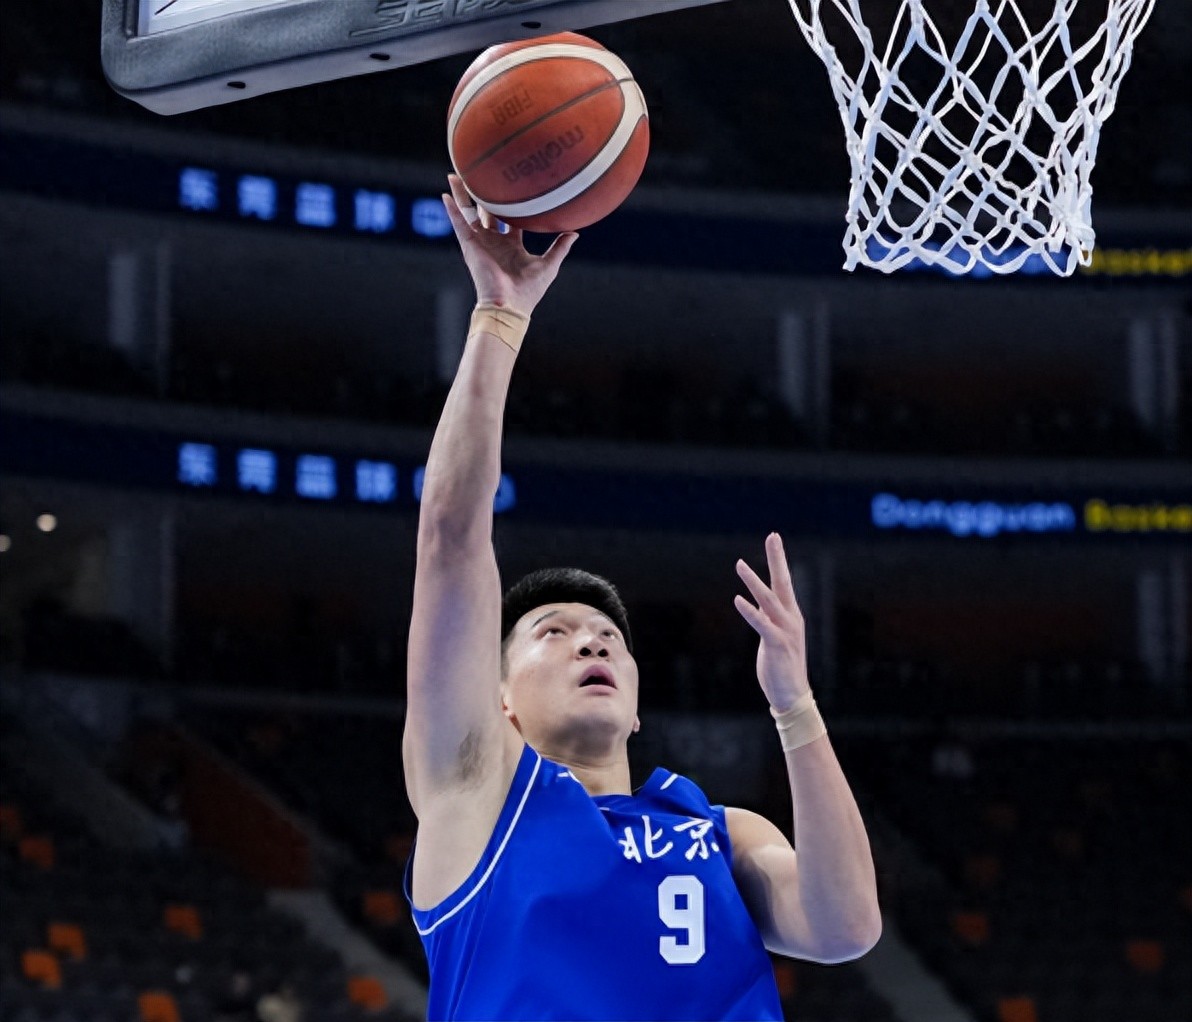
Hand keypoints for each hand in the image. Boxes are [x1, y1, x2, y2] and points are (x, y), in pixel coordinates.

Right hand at [441, 174, 577, 315]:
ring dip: (462, 195)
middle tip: (481, 173)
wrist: (510, 305)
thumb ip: (560, 247)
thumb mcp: (549, 264)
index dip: (510, 203)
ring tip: (457, 174)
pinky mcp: (471, 247)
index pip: (509, 219)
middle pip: (486, 212)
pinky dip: (452, 210)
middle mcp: (494, 241)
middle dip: (483, 194)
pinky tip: (446, 194)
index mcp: (511, 244)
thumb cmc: (529, 291)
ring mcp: (481, 243)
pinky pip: (459, 225)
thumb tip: (575, 232)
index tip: (511, 185)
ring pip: (469, 213)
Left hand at [734, 533, 810, 711]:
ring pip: (769, 600)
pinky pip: (761, 624)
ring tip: (740, 564)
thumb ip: (769, 619)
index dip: (778, 559)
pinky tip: (737, 599)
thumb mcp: (775, 636)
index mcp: (791, 615)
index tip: (774, 538)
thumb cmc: (782, 666)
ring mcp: (785, 631)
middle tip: (772, 536)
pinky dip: (749, 611)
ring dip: (754, 581)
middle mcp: (791, 618)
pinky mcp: (776, 645)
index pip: (784, 582)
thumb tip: (757, 604)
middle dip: (777, 558)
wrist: (792, 695)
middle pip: (783, 582)